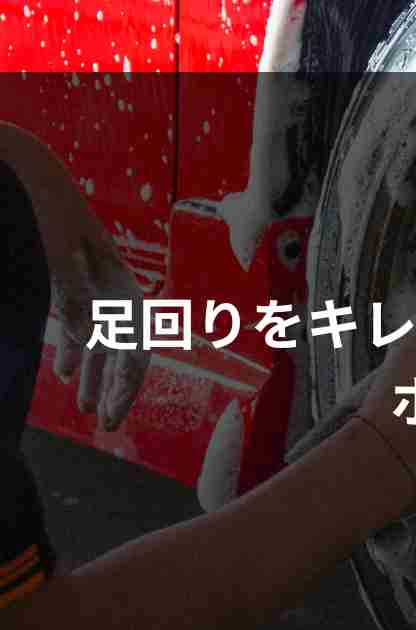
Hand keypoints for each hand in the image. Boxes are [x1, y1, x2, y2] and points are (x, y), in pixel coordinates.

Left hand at [45, 209, 149, 431]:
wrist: (32, 174)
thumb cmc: (49, 208)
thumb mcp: (58, 250)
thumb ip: (70, 292)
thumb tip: (82, 335)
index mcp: (122, 286)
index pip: (136, 346)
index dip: (127, 384)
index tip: (111, 413)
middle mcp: (114, 294)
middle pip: (123, 351)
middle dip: (115, 388)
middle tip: (106, 423)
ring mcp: (94, 292)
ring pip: (103, 344)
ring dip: (96, 377)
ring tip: (88, 410)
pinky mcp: (72, 290)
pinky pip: (82, 330)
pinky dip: (77, 353)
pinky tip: (65, 375)